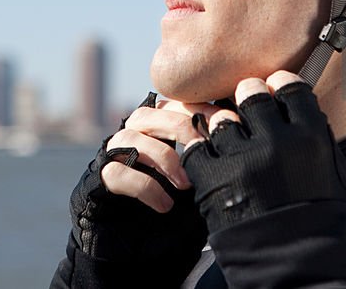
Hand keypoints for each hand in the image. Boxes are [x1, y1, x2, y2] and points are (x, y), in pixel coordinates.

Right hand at [67, 92, 207, 278]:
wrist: (134, 242)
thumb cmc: (172, 204)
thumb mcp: (197, 179)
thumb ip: (211, 159)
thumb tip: (244, 141)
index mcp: (157, 127)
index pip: (176, 104)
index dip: (199, 109)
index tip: (225, 123)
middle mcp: (132, 134)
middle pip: (150, 112)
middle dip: (181, 127)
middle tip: (204, 148)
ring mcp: (113, 156)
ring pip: (130, 137)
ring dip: (163, 157)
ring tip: (186, 183)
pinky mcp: (100, 180)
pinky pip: (118, 173)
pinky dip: (146, 187)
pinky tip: (165, 204)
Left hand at [181, 71, 345, 234]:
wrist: (300, 267)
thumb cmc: (322, 221)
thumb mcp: (335, 170)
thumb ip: (315, 134)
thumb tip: (298, 106)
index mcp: (310, 134)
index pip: (288, 86)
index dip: (278, 86)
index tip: (273, 89)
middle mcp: (276, 140)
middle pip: (251, 94)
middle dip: (248, 98)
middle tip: (248, 109)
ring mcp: (242, 158)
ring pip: (221, 119)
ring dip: (225, 127)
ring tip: (231, 144)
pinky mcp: (214, 178)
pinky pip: (196, 147)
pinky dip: (201, 151)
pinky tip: (211, 160)